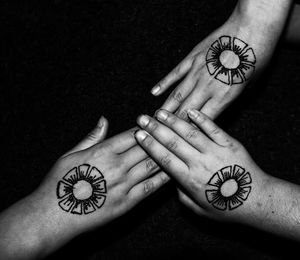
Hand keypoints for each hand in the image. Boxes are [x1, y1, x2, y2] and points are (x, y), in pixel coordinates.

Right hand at [0, 116, 168, 258]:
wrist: (56, 215)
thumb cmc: (60, 182)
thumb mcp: (70, 154)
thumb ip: (91, 137)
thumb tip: (104, 120)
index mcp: (103, 152)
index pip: (132, 134)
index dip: (146, 127)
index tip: (157, 121)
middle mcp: (117, 166)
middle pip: (146, 147)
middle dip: (161, 135)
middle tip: (175, 128)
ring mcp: (124, 185)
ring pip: (151, 165)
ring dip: (167, 153)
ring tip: (179, 144)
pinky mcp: (127, 203)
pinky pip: (150, 187)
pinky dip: (163, 178)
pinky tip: (174, 170)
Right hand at [135, 110, 269, 221]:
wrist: (256, 200)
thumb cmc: (226, 207)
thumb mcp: (199, 209)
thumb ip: (182, 195)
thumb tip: (172, 181)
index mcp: (190, 180)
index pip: (164, 159)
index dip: (150, 145)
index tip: (138, 135)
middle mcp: (200, 163)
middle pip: (173, 142)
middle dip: (155, 129)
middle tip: (142, 118)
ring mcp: (215, 151)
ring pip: (190, 133)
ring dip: (173, 121)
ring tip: (160, 112)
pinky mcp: (229, 144)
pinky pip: (213, 128)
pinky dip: (201, 119)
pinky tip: (189, 110)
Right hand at [151, 0, 290, 118]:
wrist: (250, 30)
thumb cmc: (254, 58)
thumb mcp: (251, 85)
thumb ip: (236, 99)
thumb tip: (225, 108)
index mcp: (223, 97)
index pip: (202, 120)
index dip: (188, 131)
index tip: (178, 139)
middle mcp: (207, 88)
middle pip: (185, 110)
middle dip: (172, 124)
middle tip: (160, 132)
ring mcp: (197, 72)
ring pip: (177, 95)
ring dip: (166, 108)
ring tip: (155, 118)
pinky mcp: (192, 59)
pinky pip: (175, 74)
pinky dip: (164, 83)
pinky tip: (154, 92)